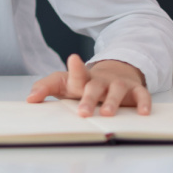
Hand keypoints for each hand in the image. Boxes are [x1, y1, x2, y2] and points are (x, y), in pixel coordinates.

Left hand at [26, 54, 150, 116]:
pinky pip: (141, 96)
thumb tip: (29, 99)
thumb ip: (45, 88)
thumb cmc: (84, 82)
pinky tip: (143, 113)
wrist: (114, 73)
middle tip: (82, 112)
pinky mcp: (135, 91)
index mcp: (82, 79)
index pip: (76, 73)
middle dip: (88, 99)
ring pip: (116, 91)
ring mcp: (118, 84)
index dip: (75, 67)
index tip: (73, 58)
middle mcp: (100, 81)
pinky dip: (143, 103)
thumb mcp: (63, 83)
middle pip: (94, 88)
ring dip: (112, 102)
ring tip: (106, 114)